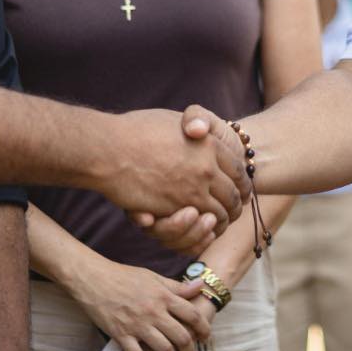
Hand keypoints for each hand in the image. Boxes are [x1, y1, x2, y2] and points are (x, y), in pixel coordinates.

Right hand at [74, 261, 210, 350]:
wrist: (93, 278)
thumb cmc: (123, 275)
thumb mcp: (152, 276)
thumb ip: (177, 286)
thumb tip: (200, 285)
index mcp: (163, 296)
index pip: (191, 314)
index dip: (203, 328)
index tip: (205, 337)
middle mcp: (154, 311)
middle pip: (181, 336)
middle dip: (189, 349)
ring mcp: (137, 324)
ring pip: (163, 349)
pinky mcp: (121, 334)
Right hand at [125, 106, 250, 253]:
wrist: (108, 149)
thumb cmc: (135, 130)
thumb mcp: (173, 119)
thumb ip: (193, 125)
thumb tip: (201, 130)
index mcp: (209, 143)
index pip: (239, 169)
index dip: (243, 183)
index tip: (241, 190)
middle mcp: (206, 167)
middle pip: (233, 195)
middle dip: (236, 206)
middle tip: (234, 211)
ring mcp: (192, 189)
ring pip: (219, 214)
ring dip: (221, 221)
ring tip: (218, 223)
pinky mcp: (175, 208)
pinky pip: (199, 226)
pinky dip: (204, 231)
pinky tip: (201, 228)